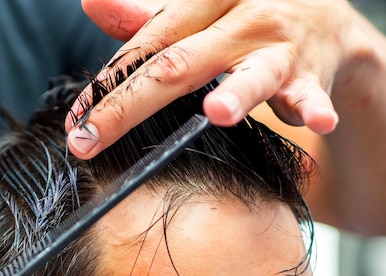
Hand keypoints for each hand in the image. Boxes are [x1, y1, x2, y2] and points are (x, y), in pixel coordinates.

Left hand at [67, 0, 354, 158]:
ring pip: (252, 72)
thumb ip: (146, 17)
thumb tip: (91, 3)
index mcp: (201, 2)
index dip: (106, 84)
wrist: (321, 16)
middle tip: (90, 141)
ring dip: (237, 93)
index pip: (145, 45)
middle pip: (178, 64)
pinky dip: (314, 106)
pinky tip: (317, 121)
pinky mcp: (310, 72)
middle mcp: (237, 18)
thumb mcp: (196, 12)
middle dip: (129, 106)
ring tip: (217, 111)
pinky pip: (312, 92)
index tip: (75, 121)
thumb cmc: (243, 18)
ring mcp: (277, 45)